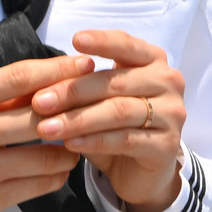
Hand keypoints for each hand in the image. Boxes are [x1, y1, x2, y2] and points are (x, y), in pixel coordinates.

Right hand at [0, 54, 94, 211]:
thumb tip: (46, 79)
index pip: (18, 78)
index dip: (58, 70)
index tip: (85, 65)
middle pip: (37, 116)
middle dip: (74, 108)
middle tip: (97, 102)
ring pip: (45, 155)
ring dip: (70, 147)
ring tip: (81, 138)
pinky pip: (38, 185)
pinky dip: (57, 173)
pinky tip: (62, 165)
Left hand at [31, 29, 187, 211]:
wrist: (142, 172)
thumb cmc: (116, 127)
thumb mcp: (99, 101)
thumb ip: (81, 88)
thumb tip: (41, 84)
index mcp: (153, 61)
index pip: (127, 45)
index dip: (103, 41)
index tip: (75, 39)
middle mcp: (168, 82)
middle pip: (117, 82)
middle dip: (74, 91)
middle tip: (40, 102)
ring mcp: (172, 113)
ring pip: (119, 111)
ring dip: (78, 120)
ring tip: (46, 128)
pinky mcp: (167, 145)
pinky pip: (125, 139)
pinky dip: (94, 141)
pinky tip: (70, 144)